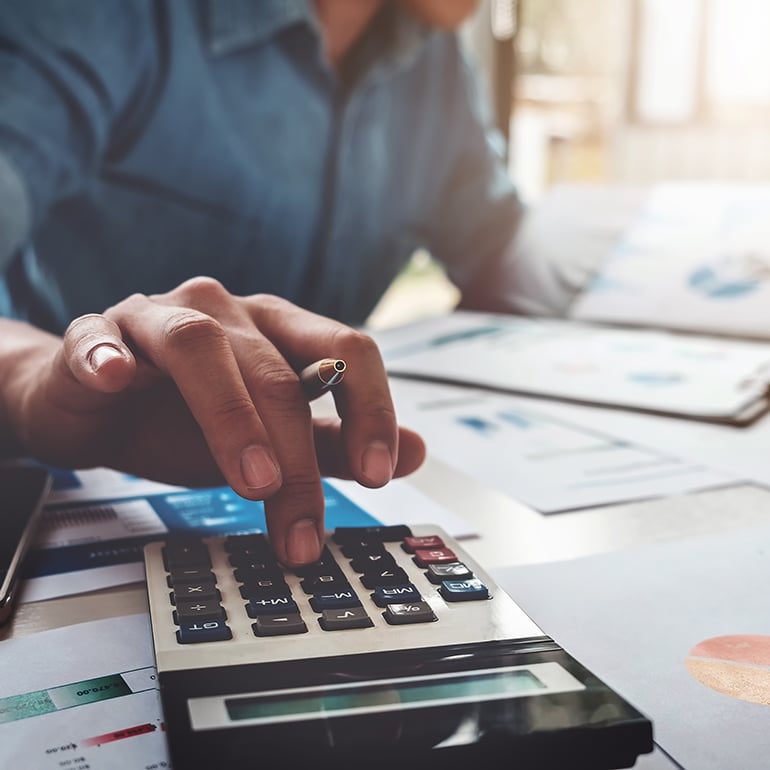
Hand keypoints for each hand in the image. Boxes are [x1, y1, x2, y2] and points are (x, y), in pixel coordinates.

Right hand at [3, 277, 425, 565]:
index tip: (378, 474)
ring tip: (253, 481)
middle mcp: (224, 312)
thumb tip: (416, 453)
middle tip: (303, 528)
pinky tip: (115, 380)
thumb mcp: (269, 439)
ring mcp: (157, 318)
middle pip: (275, 372)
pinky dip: (108, 357)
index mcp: (276, 329)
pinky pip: (98, 340)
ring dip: (230, 416)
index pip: (346, 350)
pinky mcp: (93, 336)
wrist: (95, 408)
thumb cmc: (184, 418)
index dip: (370, 408)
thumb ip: (336, 443)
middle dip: (297, 458)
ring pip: (200, 347)